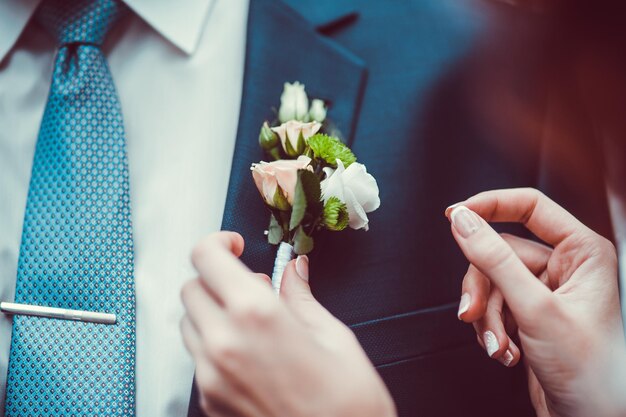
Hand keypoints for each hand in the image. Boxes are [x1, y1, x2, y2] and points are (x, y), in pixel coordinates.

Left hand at [181, 232, 395, 416]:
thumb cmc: (349, 403)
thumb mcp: (333, 336)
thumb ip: (301, 297)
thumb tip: (294, 271)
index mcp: (257, 315)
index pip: (207, 258)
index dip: (217, 243)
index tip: (234, 246)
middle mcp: (225, 344)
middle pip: (191, 289)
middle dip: (215, 279)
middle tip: (250, 287)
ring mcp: (211, 378)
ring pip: (188, 324)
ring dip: (211, 312)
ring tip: (250, 323)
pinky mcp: (210, 403)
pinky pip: (197, 359)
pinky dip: (214, 345)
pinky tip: (248, 354)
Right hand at [447, 188, 623, 416]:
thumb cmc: (590, 372)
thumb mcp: (535, 308)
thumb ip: (495, 259)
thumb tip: (464, 221)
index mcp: (582, 251)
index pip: (529, 206)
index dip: (489, 205)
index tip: (455, 214)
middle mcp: (564, 266)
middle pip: (499, 252)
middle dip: (484, 291)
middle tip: (474, 313)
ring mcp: (545, 291)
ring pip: (491, 283)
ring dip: (488, 318)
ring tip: (499, 345)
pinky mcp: (530, 314)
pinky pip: (494, 306)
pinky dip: (492, 330)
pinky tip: (507, 352)